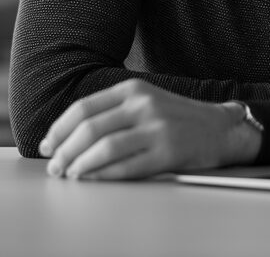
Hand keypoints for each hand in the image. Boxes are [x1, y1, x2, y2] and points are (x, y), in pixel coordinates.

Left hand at [38, 79, 259, 180]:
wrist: (221, 129)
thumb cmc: (177, 118)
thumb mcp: (145, 101)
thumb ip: (112, 111)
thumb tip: (69, 135)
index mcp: (133, 90)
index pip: (83, 108)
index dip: (59, 129)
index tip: (48, 145)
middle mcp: (143, 105)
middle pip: (89, 128)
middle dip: (65, 150)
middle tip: (55, 166)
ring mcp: (157, 128)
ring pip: (104, 148)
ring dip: (80, 165)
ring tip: (70, 175)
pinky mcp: (168, 152)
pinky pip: (127, 166)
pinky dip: (104, 175)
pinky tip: (93, 180)